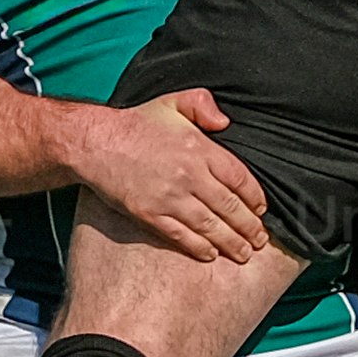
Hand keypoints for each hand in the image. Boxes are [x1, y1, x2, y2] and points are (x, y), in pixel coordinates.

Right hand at [68, 90, 270, 263]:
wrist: (95, 142)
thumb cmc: (136, 123)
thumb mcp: (173, 102)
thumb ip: (203, 105)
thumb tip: (226, 123)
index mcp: (199, 148)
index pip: (239, 178)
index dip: (254, 197)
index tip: (262, 209)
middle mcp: (190, 175)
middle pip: (229, 206)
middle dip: (249, 226)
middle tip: (260, 240)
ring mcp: (170, 197)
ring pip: (210, 225)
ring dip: (230, 242)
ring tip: (244, 253)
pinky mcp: (150, 213)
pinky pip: (181, 235)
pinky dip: (198, 247)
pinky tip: (210, 254)